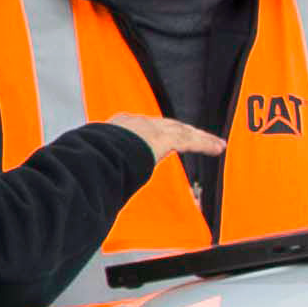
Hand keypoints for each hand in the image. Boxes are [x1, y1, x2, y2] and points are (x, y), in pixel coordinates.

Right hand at [94, 111, 224, 166]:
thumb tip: (88, 183)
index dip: (155, 129)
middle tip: (194, 135)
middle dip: (183, 130)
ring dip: (200, 137)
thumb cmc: (90, 158)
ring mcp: (153, 127)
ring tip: (216, 144)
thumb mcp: (93, 160)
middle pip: (167, 125)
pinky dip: (206, 144)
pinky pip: (192, 141)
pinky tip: (218, 147)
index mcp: (118, 126)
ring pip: (183, 131)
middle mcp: (138, 123)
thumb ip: (99, 168)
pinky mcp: (167, 137)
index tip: (163, 135)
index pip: (141, 126)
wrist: (97, 151)